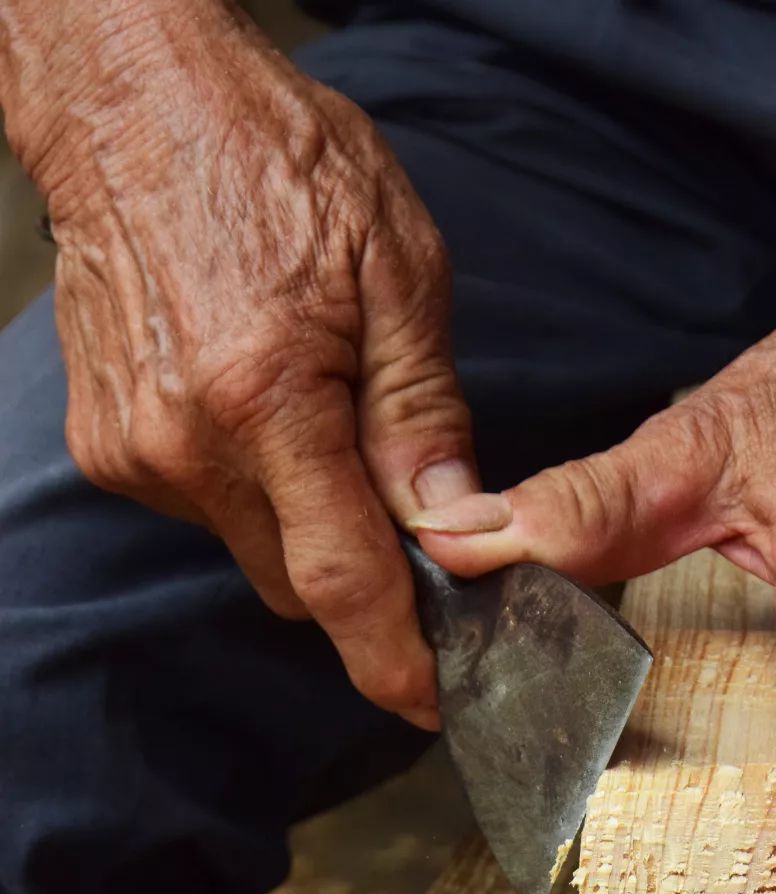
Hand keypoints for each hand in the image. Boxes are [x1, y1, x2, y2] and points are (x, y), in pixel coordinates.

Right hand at [20, 7, 477, 725]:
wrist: (132, 100)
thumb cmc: (273, 157)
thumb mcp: (395, 267)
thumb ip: (423, 411)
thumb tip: (457, 521)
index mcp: (267, 399)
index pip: (343, 580)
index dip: (392, 658)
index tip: (432, 703)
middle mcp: (186, 444)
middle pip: (299, 583)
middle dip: (360, 574)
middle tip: (405, 514)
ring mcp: (136, 451)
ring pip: (252, 549)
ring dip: (303, 521)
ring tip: (317, 414)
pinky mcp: (109, 446)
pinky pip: (206, 509)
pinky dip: (251, 487)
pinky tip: (260, 403)